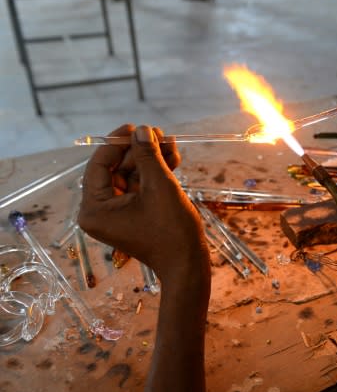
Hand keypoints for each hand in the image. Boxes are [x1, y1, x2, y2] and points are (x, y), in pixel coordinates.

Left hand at [78, 125, 208, 280]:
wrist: (188, 264)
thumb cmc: (171, 231)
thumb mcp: (159, 186)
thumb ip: (148, 155)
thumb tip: (142, 130)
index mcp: (94, 209)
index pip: (99, 166)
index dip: (117, 143)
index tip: (134, 127)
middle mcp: (101, 211)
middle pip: (117, 169)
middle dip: (140, 151)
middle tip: (159, 134)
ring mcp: (118, 214)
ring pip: (132, 176)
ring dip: (151, 159)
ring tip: (171, 143)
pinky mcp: (135, 214)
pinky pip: (141, 187)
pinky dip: (155, 174)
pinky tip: (172, 158)